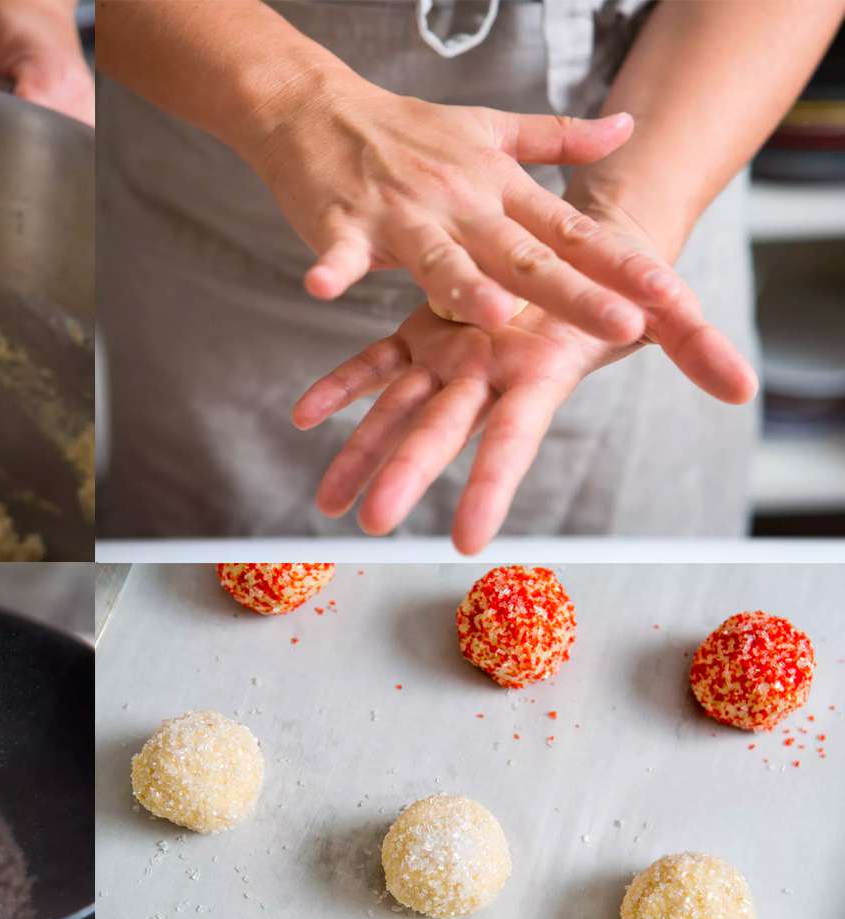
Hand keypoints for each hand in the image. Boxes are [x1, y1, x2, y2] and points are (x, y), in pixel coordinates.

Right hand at [241, 71, 692, 342]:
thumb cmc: (402, 129)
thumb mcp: (488, 129)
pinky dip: (332, 269)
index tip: (670, 297)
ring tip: (492, 311)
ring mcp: (402, 213)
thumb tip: (625, 130)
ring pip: (439, 258)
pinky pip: (340, 253)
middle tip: (622, 327)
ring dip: (463, 286)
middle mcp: (459, 201)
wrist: (320, 107)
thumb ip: (557, 139)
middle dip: (574, 294)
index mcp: (497, 187)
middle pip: (524, 257)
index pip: (571, 233)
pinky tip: (322, 285)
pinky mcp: (343, 223)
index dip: (622, 265)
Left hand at [291, 202, 756, 553]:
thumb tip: (743, 389)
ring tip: (322, 500)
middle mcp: (486, 377)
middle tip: (368, 523)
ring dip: (358, 451)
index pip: (513, 439)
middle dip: (405, 475)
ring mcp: (450, 358)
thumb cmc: (623, 285)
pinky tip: (303, 414)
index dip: (491, 486)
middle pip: (441, 431)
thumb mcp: (665, 306)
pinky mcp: (423, 330)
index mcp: (537, 375)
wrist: (580, 250)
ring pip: (395, 408)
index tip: (466, 539)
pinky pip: (374, 358)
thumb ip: (695, 346)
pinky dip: (340, 384)